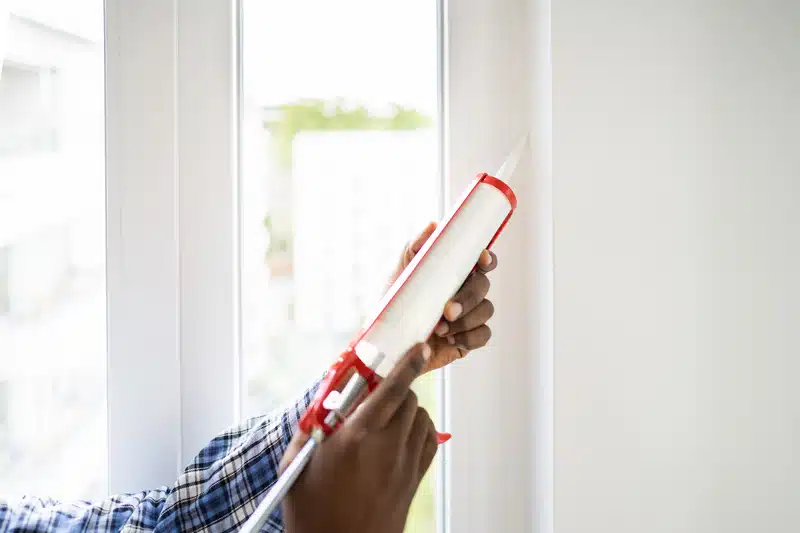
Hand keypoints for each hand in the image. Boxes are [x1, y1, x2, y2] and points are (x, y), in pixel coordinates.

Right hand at [281, 343, 437, 532]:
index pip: (392, 389)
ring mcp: (404, 465)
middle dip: (395, 389)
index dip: (409, 363)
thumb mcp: (297, 462)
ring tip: (384, 420)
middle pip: (409, 398)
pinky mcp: (414, 480)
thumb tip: (327, 397)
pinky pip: (429, 440)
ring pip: (421, 417)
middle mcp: (386, 447)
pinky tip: (401, 436)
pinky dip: (419, 430)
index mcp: (354, 437)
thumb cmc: (310, 509)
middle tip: (374, 397)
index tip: (419, 347)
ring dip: (406, 410)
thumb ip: (312, 424)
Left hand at [387, 222, 497, 372]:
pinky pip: (484, 335)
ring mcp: (468, 316)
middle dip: (469, 297)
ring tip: (439, 329)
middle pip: (483, 286)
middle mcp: (464, 292)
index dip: (487, 259)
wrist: (385, 342)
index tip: (481, 259)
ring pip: (487, 310)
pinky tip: (451, 340)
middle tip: (447, 311)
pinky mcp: (468, 339)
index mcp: (453, 274)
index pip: (480, 262)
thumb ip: (414, 247)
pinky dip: (469, 337)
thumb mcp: (400, 272)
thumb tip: (433, 225)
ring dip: (466, 320)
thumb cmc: (392, 304)